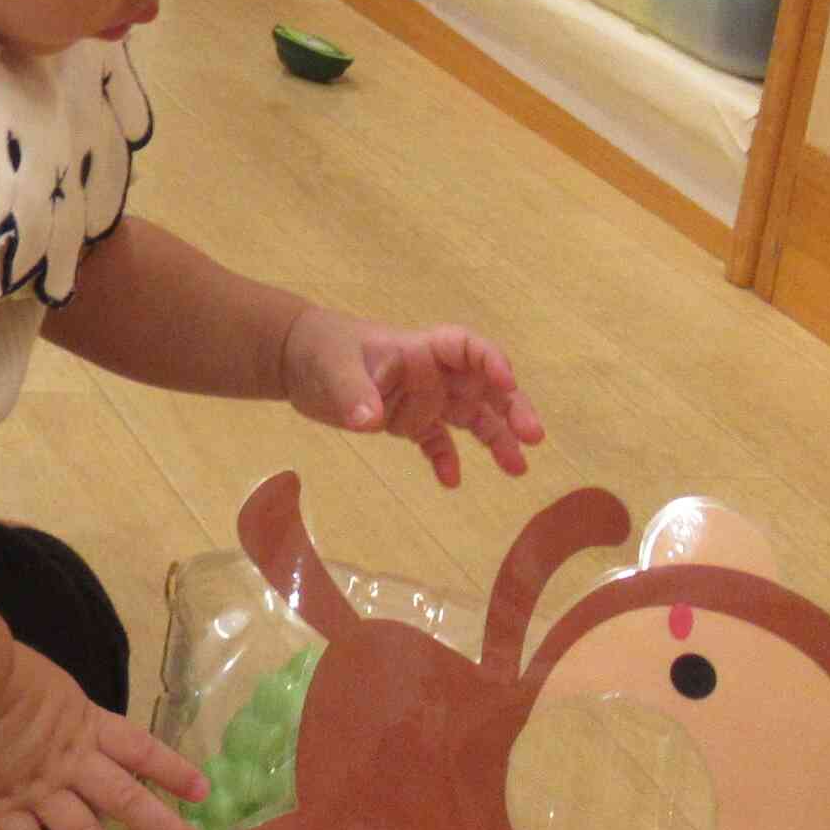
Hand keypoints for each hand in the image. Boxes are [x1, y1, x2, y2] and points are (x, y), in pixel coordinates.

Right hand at [0, 645, 206, 829]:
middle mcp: (73, 764)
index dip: (173, 770)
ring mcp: (39, 790)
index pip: (141, 750)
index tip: (202, 792)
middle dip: (163, 829)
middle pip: (126, 800)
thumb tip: (78, 740)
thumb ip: (70, 722)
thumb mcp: (55, 691)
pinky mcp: (3, 807)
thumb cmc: (6, 676)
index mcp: (87, 727)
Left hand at [282, 309, 540, 487]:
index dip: (490, 361)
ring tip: (517, 468)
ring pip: (470, 418)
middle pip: (482, 388)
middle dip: (510, 408)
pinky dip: (446, 459)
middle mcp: (432, 374)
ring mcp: (423, 399)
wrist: (296, 361)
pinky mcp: (408, 423)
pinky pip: (437, 442)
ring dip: (495, 439)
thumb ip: (353, 393)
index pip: (466, 347)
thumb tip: (368, 420)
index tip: (507, 383)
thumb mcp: (333, 368)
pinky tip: (450, 481)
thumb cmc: (319, 350)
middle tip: (532, 437)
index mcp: (419, 349)